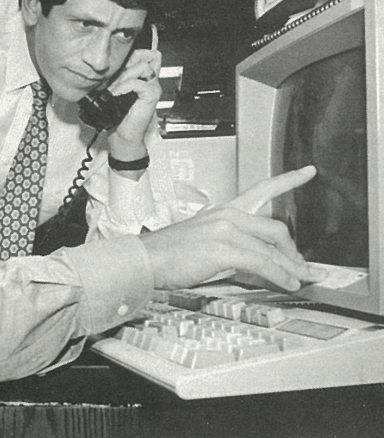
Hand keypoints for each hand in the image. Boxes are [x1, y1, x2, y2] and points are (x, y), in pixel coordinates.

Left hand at [107, 49, 161, 160]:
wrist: (122, 135)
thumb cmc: (119, 116)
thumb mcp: (116, 90)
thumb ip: (118, 77)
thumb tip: (109, 65)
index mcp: (144, 78)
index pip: (147, 54)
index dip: (135, 54)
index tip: (122, 65)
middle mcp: (151, 81)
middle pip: (149, 56)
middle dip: (132, 61)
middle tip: (120, 76)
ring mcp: (153, 88)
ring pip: (143, 66)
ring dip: (126, 75)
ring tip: (117, 88)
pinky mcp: (151, 96)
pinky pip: (137, 83)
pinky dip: (124, 86)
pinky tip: (117, 94)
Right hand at [140, 166, 326, 290]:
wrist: (146, 259)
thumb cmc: (169, 252)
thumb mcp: (204, 241)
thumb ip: (231, 244)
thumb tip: (254, 260)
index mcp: (224, 211)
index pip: (262, 189)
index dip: (288, 179)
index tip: (308, 171)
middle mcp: (227, 215)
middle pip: (275, 228)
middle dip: (293, 250)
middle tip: (302, 265)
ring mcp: (225, 230)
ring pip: (272, 248)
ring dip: (291, 268)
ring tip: (301, 279)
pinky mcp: (222, 248)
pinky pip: (262, 263)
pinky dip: (280, 275)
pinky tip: (286, 283)